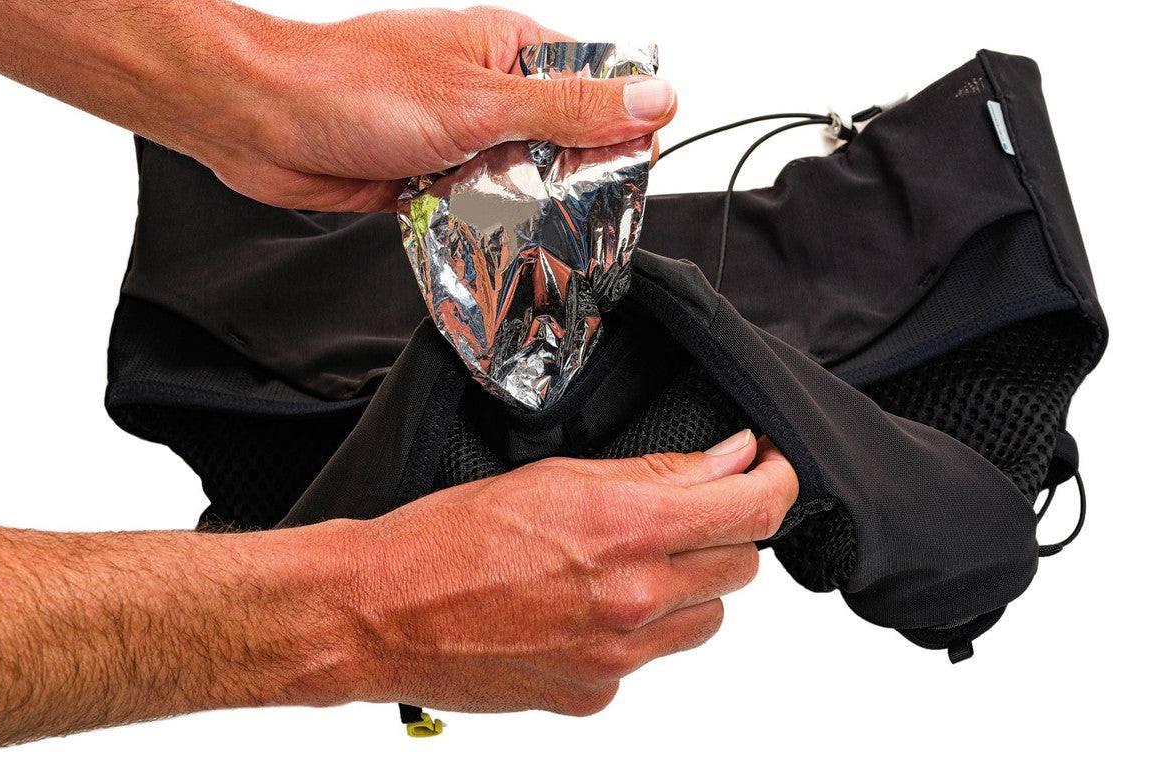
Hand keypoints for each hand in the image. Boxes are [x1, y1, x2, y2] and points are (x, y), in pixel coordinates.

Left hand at [204, 6, 676, 210]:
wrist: (256, 119)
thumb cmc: (350, 86)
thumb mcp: (480, 102)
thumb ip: (570, 108)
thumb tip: (654, 98)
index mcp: (506, 47)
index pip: (593, 83)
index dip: (620, 128)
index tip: (633, 173)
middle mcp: (483, 87)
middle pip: (558, 140)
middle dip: (569, 182)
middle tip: (582, 219)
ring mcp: (453, 131)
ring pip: (513, 180)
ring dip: (518, 209)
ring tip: (530, 235)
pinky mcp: (424, 172)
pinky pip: (470, 206)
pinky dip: (476, 226)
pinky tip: (481, 243)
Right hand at [307, 430, 796, 715]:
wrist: (381, 613)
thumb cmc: (449, 536)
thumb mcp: (559, 478)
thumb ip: (659, 473)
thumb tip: (730, 460)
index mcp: (629, 530)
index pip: (756, 509)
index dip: (778, 482)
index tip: (771, 469)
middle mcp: (635, 601)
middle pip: (741, 567)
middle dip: (722, 533)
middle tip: (679, 513)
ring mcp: (618, 660)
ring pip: (704, 619)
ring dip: (688, 586)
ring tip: (623, 563)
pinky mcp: (594, 697)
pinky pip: (648, 660)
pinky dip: (635, 631)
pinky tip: (580, 607)